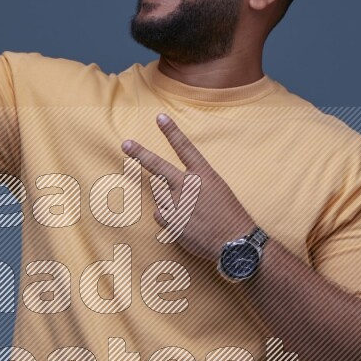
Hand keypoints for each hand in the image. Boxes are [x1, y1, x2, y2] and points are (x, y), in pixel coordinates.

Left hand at [122, 113, 256, 260]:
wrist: (233, 243)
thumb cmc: (229, 216)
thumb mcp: (218, 190)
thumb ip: (195, 184)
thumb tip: (171, 187)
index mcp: (204, 175)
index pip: (185, 148)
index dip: (172, 132)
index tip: (160, 118)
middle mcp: (188, 186)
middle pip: (158, 166)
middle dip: (140, 154)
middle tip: (126, 144)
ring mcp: (177, 204)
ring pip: (160, 197)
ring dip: (169, 203)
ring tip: (189, 215)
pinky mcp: (170, 221)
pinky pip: (160, 215)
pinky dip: (168, 219)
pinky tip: (184, 225)